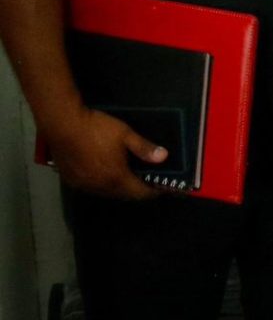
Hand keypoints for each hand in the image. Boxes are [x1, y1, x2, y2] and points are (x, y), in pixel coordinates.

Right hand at [45, 106, 165, 199]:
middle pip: (123, 195)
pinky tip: (103, 172)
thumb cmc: (96, 129)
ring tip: (126, 176)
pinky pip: (91, 187)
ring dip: (117, 187)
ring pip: (106, 192)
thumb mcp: (125, 134)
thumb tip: (164, 157)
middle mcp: (99, 186)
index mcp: (115, 178)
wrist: (62, 124)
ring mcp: (83, 185)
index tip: (160, 187)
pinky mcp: (70, 180)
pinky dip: (101, 183)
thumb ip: (145, 148)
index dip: (152, 191)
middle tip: (144, 179)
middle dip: (135, 189)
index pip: (139, 193)